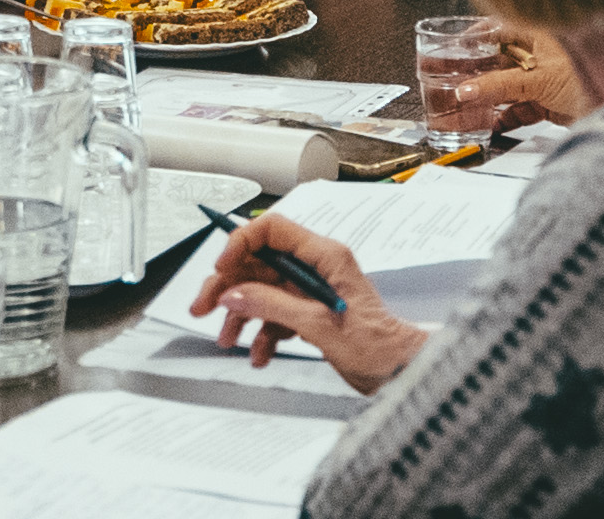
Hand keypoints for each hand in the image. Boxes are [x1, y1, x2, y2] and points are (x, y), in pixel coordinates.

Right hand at [185, 213, 428, 393]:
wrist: (400, 373)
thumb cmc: (377, 346)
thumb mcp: (318, 325)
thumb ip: (272, 306)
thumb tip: (233, 294)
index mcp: (326, 256)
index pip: (273, 230)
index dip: (241, 243)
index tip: (221, 268)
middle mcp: (318, 268)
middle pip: (260, 263)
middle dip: (230, 286)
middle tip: (203, 307)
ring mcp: (314, 290)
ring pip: (263, 291)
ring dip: (241, 315)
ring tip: (227, 338)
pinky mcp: (313, 313)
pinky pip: (276, 315)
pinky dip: (262, 333)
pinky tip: (259, 353)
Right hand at [451, 28, 588, 131]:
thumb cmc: (590, 77)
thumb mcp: (536, 79)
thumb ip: (499, 86)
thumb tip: (466, 89)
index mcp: (538, 33)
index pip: (498, 28)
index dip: (475, 36)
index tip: (455, 47)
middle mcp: (539, 53)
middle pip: (499, 61)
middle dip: (478, 73)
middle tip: (455, 81)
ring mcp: (544, 78)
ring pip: (508, 86)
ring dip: (489, 98)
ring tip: (468, 106)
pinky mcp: (548, 101)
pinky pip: (519, 108)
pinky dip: (506, 116)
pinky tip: (494, 124)